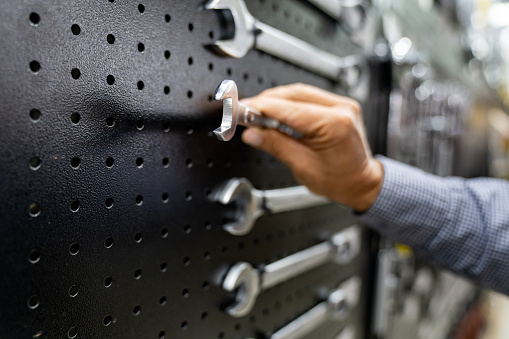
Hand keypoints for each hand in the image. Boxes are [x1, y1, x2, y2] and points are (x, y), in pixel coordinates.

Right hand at [241, 83, 382, 211]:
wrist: (361, 183)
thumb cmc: (339, 181)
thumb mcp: (302, 166)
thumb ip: (276, 145)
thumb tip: (252, 133)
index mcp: (334, 125)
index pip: (289, 109)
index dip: (262, 108)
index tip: (243, 110)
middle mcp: (341, 109)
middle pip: (293, 94)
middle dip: (266, 102)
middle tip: (246, 112)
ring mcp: (341, 105)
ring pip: (299, 92)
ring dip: (276, 100)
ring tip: (258, 114)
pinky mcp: (338, 106)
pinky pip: (308, 97)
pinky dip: (289, 103)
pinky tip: (277, 112)